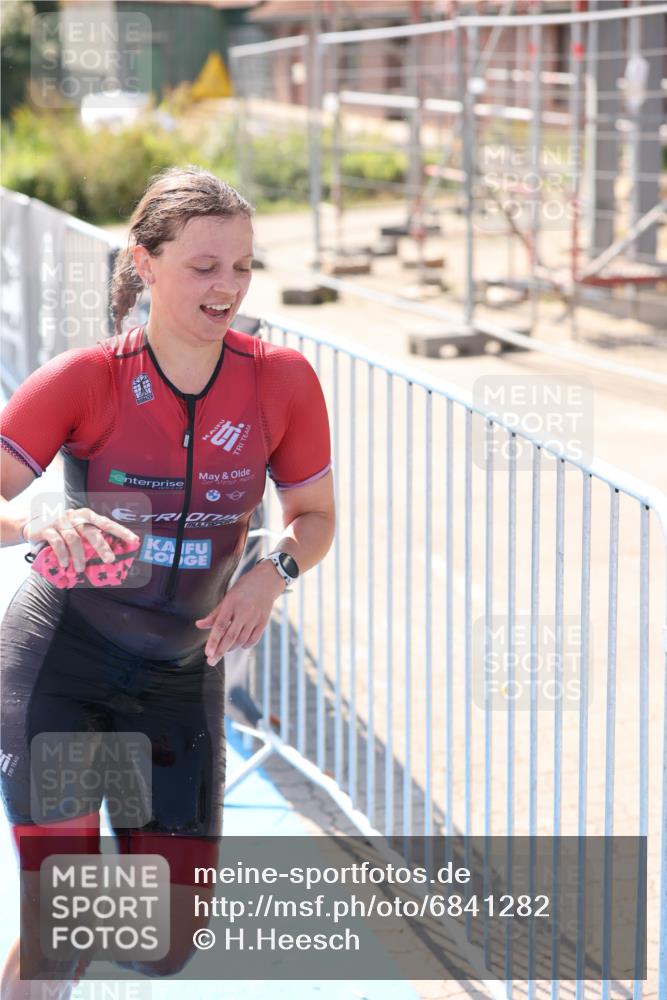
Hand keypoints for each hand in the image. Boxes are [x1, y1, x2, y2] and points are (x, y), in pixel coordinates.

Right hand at [23, 507, 139, 573]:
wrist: (34, 521)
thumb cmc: (63, 527)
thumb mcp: (78, 528)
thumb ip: (91, 536)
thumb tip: (111, 553)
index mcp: (87, 515)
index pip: (107, 523)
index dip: (121, 531)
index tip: (134, 540)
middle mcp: (75, 516)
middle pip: (92, 531)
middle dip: (102, 547)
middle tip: (110, 560)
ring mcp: (60, 521)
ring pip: (74, 539)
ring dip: (79, 556)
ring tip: (81, 569)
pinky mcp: (47, 528)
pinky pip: (57, 542)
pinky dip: (63, 555)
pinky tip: (66, 564)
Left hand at [195, 561, 285, 665]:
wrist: (266, 581)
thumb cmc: (243, 589)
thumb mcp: (227, 598)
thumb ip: (214, 614)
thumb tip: (198, 625)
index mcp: (231, 604)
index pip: (220, 626)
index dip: (214, 641)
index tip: (208, 653)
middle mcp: (244, 612)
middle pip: (230, 637)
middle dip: (220, 651)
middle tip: (211, 661)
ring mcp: (255, 618)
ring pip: (241, 640)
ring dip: (231, 648)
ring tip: (224, 649)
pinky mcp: (264, 622)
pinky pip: (253, 639)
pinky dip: (245, 645)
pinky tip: (239, 645)